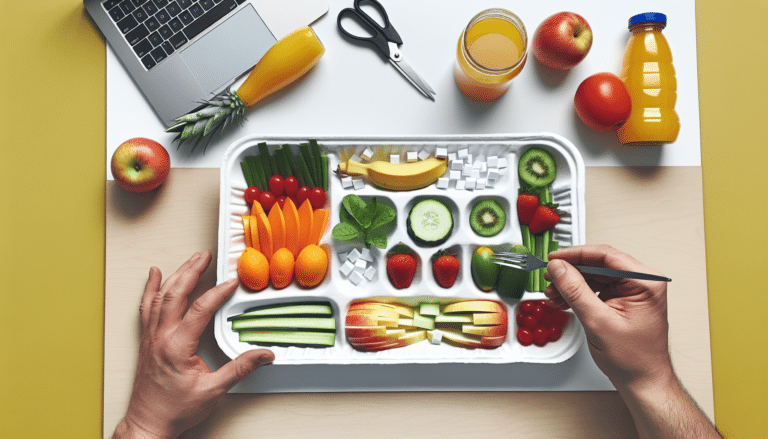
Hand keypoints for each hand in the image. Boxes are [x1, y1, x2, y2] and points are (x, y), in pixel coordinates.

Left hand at [114, 251, 274, 438]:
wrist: (148, 423)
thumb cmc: (175, 410)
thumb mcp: (213, 391)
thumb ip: (239, 369)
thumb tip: (263, 355)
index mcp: (177, 347)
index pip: (199, 310)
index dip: (217, 293)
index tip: (231, 283)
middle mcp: (161, 337)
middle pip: (175, 294)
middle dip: (192, 271)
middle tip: (206, 256)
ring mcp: (151, 337)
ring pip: (160, 297)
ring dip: (176, 275)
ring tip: (190, 260)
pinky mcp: (147, 340)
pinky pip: (146, 307)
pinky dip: (150, 288)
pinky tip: (154, 275)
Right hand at [544, 245, 671, 387]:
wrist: (642, 380)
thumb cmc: (634, 358)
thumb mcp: (598, 321)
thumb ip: (575, 291)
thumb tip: (559, 268)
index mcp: (645, 282)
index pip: (606, 255)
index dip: (576, 254)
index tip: (555, 257)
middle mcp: (642, 282)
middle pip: (599, 264)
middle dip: (571, 272)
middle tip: (550, 276)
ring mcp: (632, 290)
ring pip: (595, 275)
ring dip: (572, 283)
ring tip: (554, 293)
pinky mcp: (623, 299)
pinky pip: (597, 287)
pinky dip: (578, 293)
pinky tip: (564, 299)